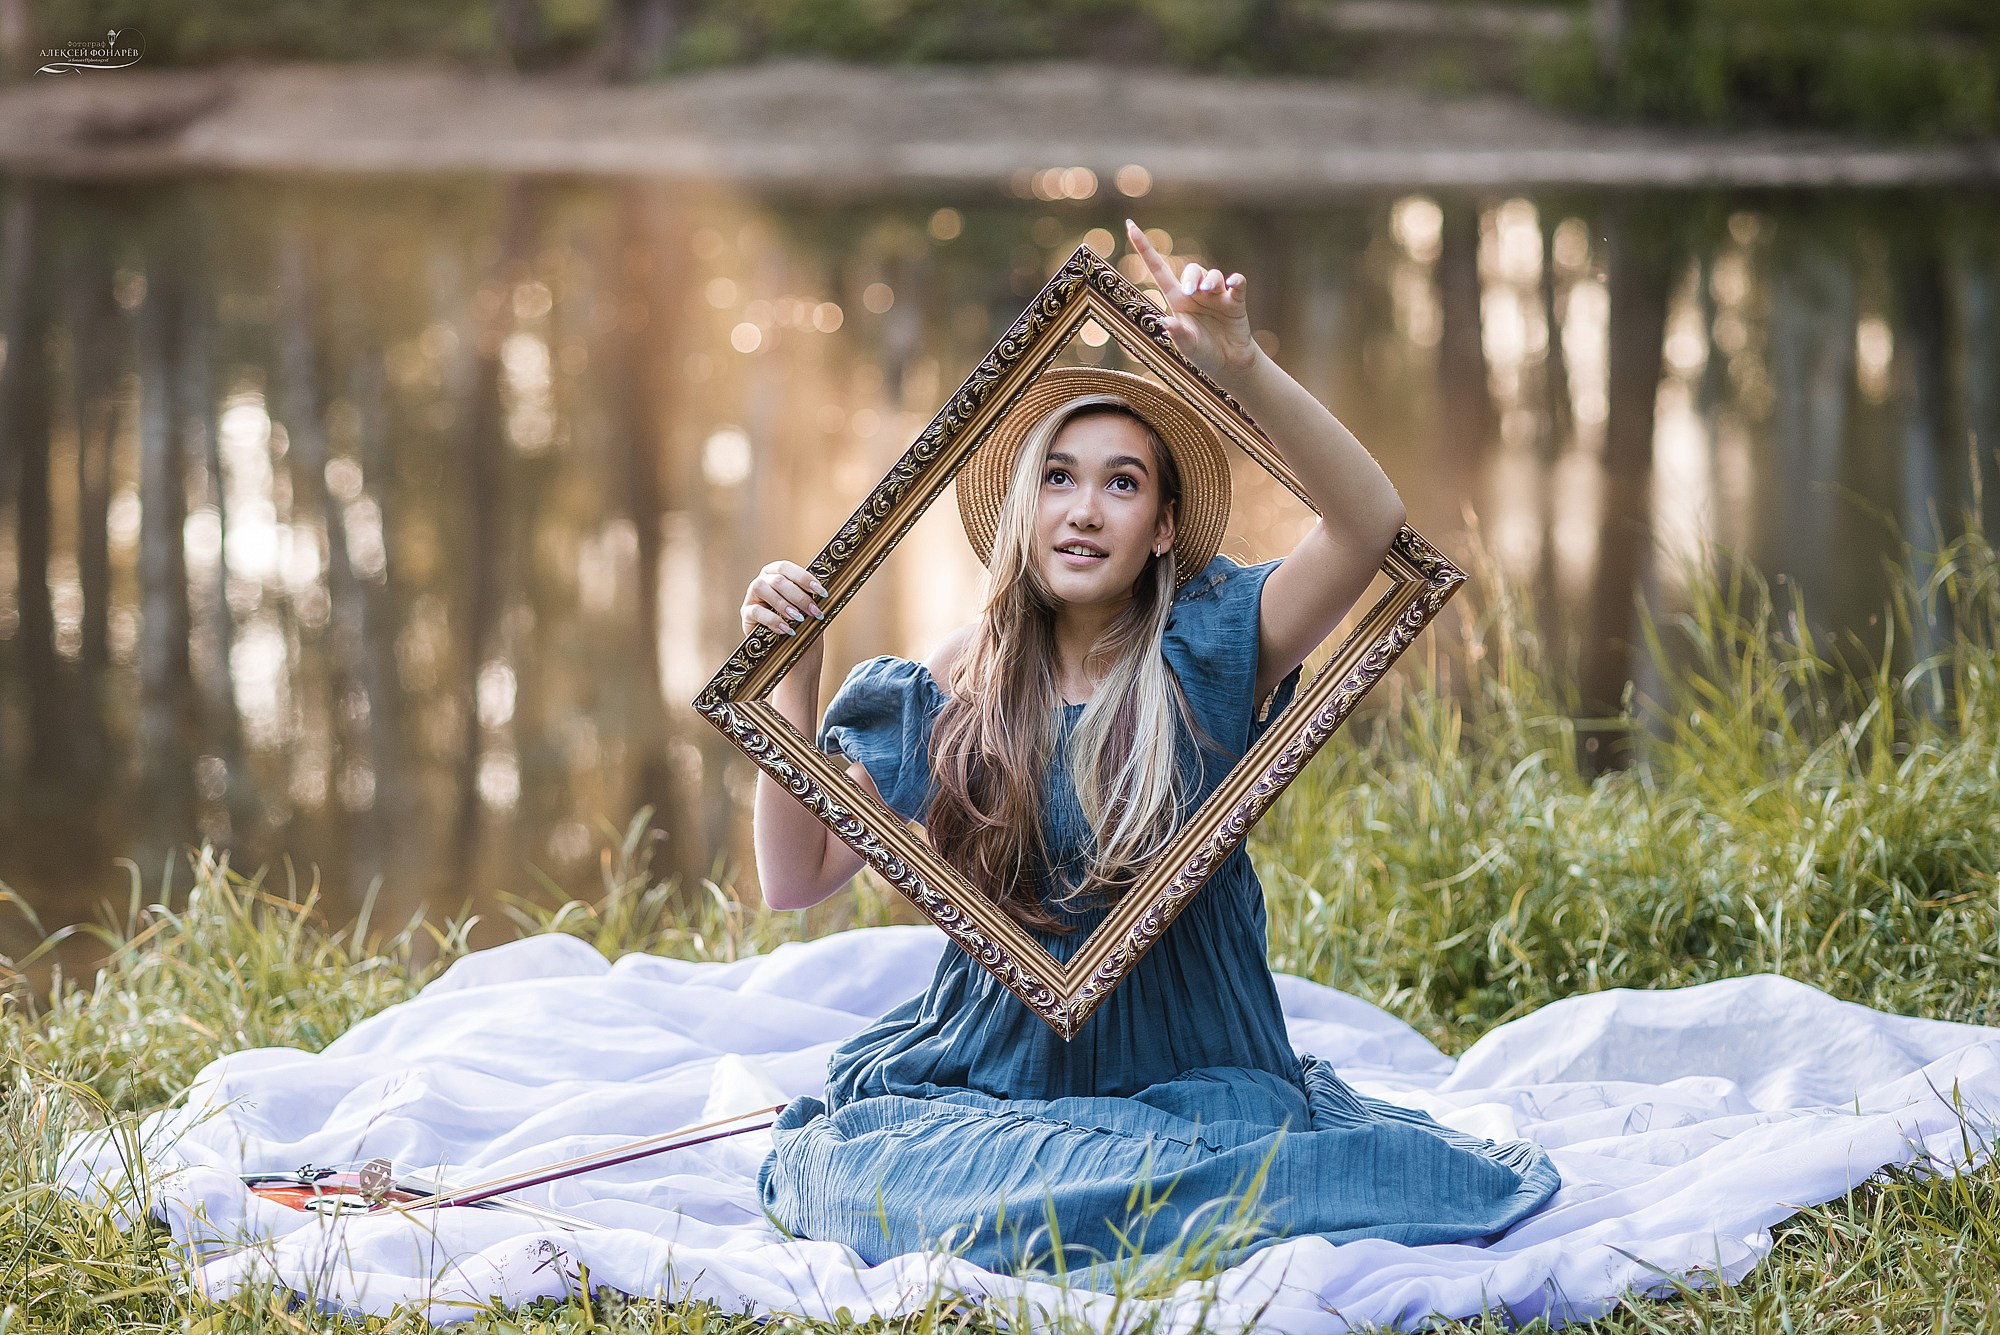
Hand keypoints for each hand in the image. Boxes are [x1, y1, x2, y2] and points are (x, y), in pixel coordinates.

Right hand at [741, 560, 827, 637]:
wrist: (785, 648)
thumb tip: (824, 593)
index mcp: (776, 573)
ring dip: (784, 605)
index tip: (821, 591)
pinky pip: (756, 612)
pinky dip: (773, 620)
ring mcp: (751, 596)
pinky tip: (787, 629)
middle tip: (814, 611)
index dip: (803, 577)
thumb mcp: (806, 608)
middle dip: (799, 596)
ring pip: (762, 589)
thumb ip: (810, 597)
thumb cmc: (797, 623)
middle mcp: (762, 580)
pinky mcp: (746, 613)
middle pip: (777, 580)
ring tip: (799, 619)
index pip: (786, 568)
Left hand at [1124, 219, 1258, 380]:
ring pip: (1212, 275)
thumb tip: (1165, 321)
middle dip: (1191, 277)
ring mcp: (1216, 296)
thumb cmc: (1202, 353)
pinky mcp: (1235, 301)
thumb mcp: (1187, 347)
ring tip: (1208, 291)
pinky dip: (1236, 281)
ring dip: (1210, 280)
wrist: (1228, 363)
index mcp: (1177, 301)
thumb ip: (1178, 334)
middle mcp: (1195, 294)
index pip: (1158, 269)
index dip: (1145, 248)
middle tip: (1190, 292)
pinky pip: (1237, 284)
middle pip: (1191, 270)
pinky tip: (1233, 283)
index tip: (1130, 226)